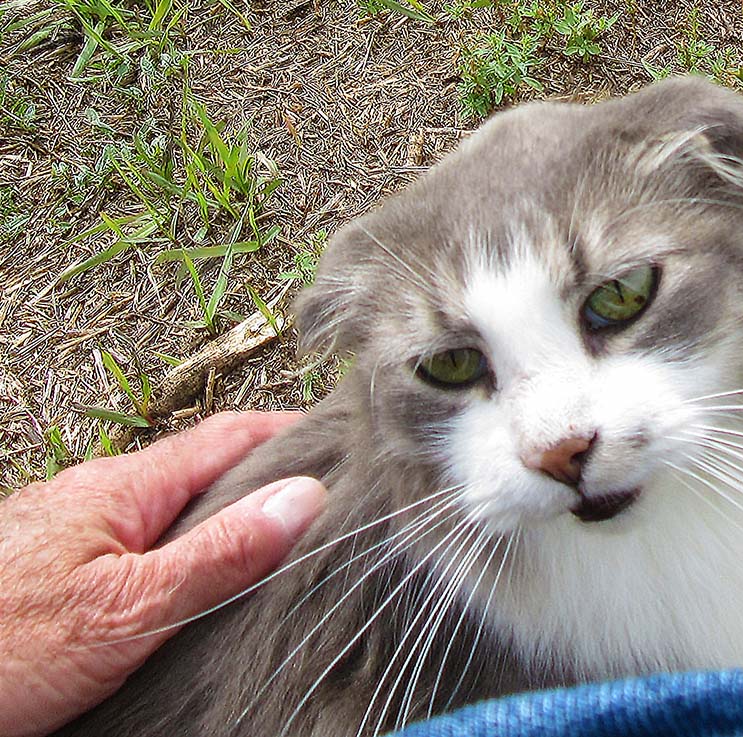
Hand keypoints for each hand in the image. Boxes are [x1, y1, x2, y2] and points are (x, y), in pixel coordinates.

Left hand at [0, 412, 326, 736]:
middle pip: (204, 468)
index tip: (345, 436)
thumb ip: (218, 554)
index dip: (291, 429)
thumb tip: (303, 498)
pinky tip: (204, 578)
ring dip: (228, 512)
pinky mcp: (61, 567)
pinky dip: (190, 546)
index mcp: (125, 488)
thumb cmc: (3, 646)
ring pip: (173, 508)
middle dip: (268, 473)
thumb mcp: (129, 609)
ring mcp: (79, 529)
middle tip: (331, 494)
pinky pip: (144, 540)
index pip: (229, 437)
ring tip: (281, 537)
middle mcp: (102, 495)